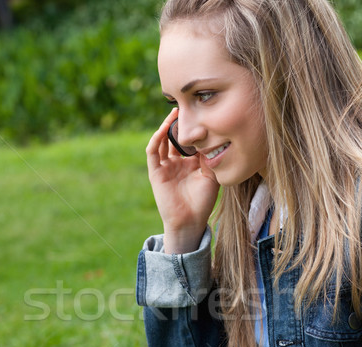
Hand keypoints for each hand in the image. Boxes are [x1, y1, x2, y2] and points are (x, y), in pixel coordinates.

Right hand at [146, 108, 219, 253]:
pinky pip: (153, 153)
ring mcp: (165, 168)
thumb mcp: (211, 175)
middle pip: (174, 138)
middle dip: (178, 124)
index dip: (193, 128)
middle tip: (185, 108)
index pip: (189, 141)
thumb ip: (210, 156)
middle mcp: (176, 164)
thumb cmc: (203, 202)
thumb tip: (211, 135)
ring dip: (166, 128)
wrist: (190, 221)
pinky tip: (163, 130)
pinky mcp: (155, 173)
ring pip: (162, 142)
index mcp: (190, 164)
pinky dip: (156, 140)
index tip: (201, 115)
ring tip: (173, 114)